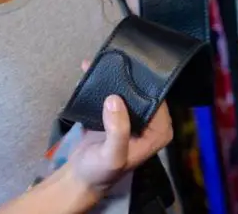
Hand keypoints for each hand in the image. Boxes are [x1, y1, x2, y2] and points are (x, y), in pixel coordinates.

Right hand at [67, 60, 173, 198]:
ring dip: (114, 76)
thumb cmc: (100, 171)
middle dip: (129, 76)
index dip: (146, 85)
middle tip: (114, 60)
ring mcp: (132, 116)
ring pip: (127, 89)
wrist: (78, 178)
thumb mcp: (112, 155)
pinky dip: (102, 82)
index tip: (131, 69)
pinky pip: (112, 92)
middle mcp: (150, 121)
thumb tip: (114, 99)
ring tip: (102, 61)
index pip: (159, 99)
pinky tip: (91, 69)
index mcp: (159, 131)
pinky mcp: (115, 113)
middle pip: (143, 91)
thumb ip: (118, 130)